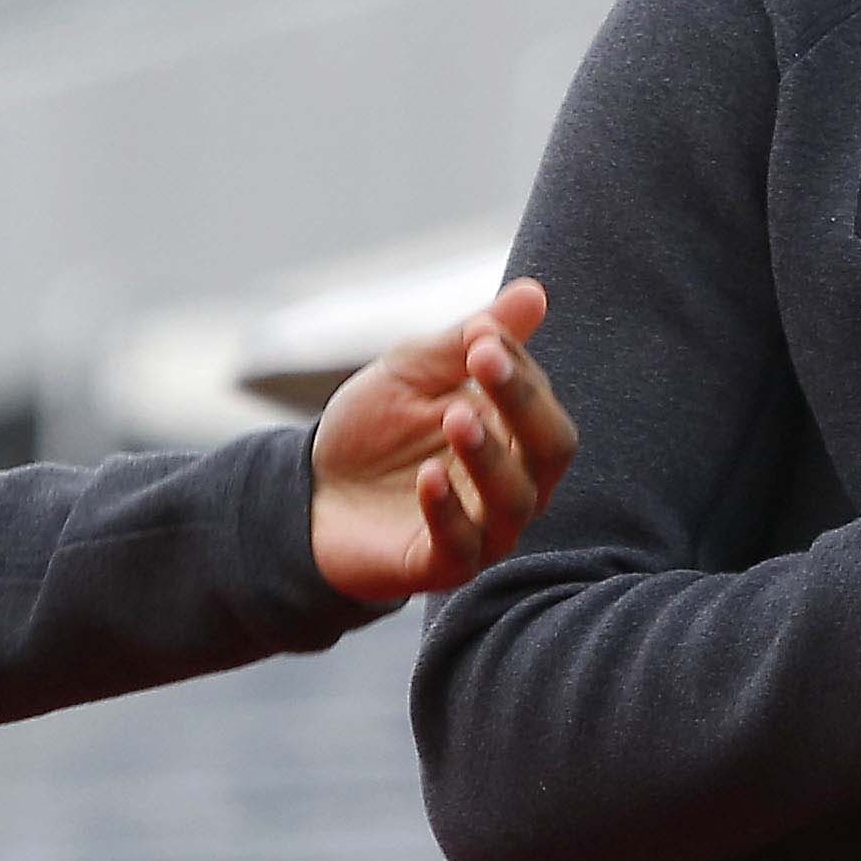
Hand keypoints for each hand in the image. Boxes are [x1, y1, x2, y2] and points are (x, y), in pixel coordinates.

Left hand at [310, 278, 577, 601]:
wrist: (310, 493)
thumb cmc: (374, 429)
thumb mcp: (413, 372)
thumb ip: (469, 341)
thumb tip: (535, 293)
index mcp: (514, 436)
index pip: (541, 401)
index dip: (518, 367)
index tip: (482, 335)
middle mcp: (514, 485)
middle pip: (550, 450)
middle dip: (521, 401)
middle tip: (484, 359)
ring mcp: (484, 530)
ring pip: (514, 500)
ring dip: (488, 457)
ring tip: (455, 417)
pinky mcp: (443, 567)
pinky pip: (461, 546)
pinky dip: (447, 511)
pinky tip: (426, 478)